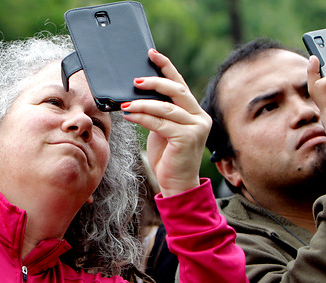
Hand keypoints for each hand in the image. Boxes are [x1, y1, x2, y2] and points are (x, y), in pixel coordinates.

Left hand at [121, 49, 210, 196]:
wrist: (177, 184)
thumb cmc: (169, 158)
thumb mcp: (164, 130)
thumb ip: (160, 113)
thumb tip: (139, 94)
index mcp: (196, 113)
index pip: (180, 85)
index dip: (167, 67)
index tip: (152, 53)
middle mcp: (200, 118)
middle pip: (177, 91)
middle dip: (155, 82)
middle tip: (136, 80)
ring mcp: (196, 128)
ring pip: (166, 107)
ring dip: (143, 103)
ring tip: (126, 104)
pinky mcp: (187, 139)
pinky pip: (160, 122)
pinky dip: (143, 117)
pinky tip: (130, 115)